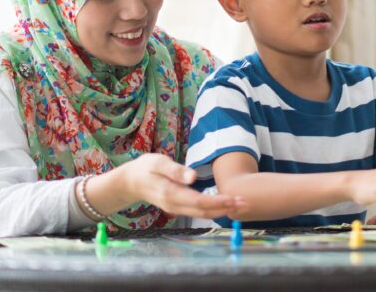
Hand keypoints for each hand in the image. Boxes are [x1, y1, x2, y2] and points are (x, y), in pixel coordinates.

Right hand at [117, 153, 245, 219]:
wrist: (130, 181)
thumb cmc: (145, 168)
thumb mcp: (158, 163)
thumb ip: (176, 170)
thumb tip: (193, 177)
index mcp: (171, 193)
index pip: (198, 201)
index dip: (218, 202)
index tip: (234, 198)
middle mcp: (174, 204)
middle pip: (203, 211)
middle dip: (225, 208)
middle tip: (245, 203)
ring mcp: (175, 208)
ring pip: (201, 213)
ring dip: (221, 210)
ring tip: (239, 205)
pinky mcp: (177, 206)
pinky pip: (197, 211)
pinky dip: (212, 210)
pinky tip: (224, 205)